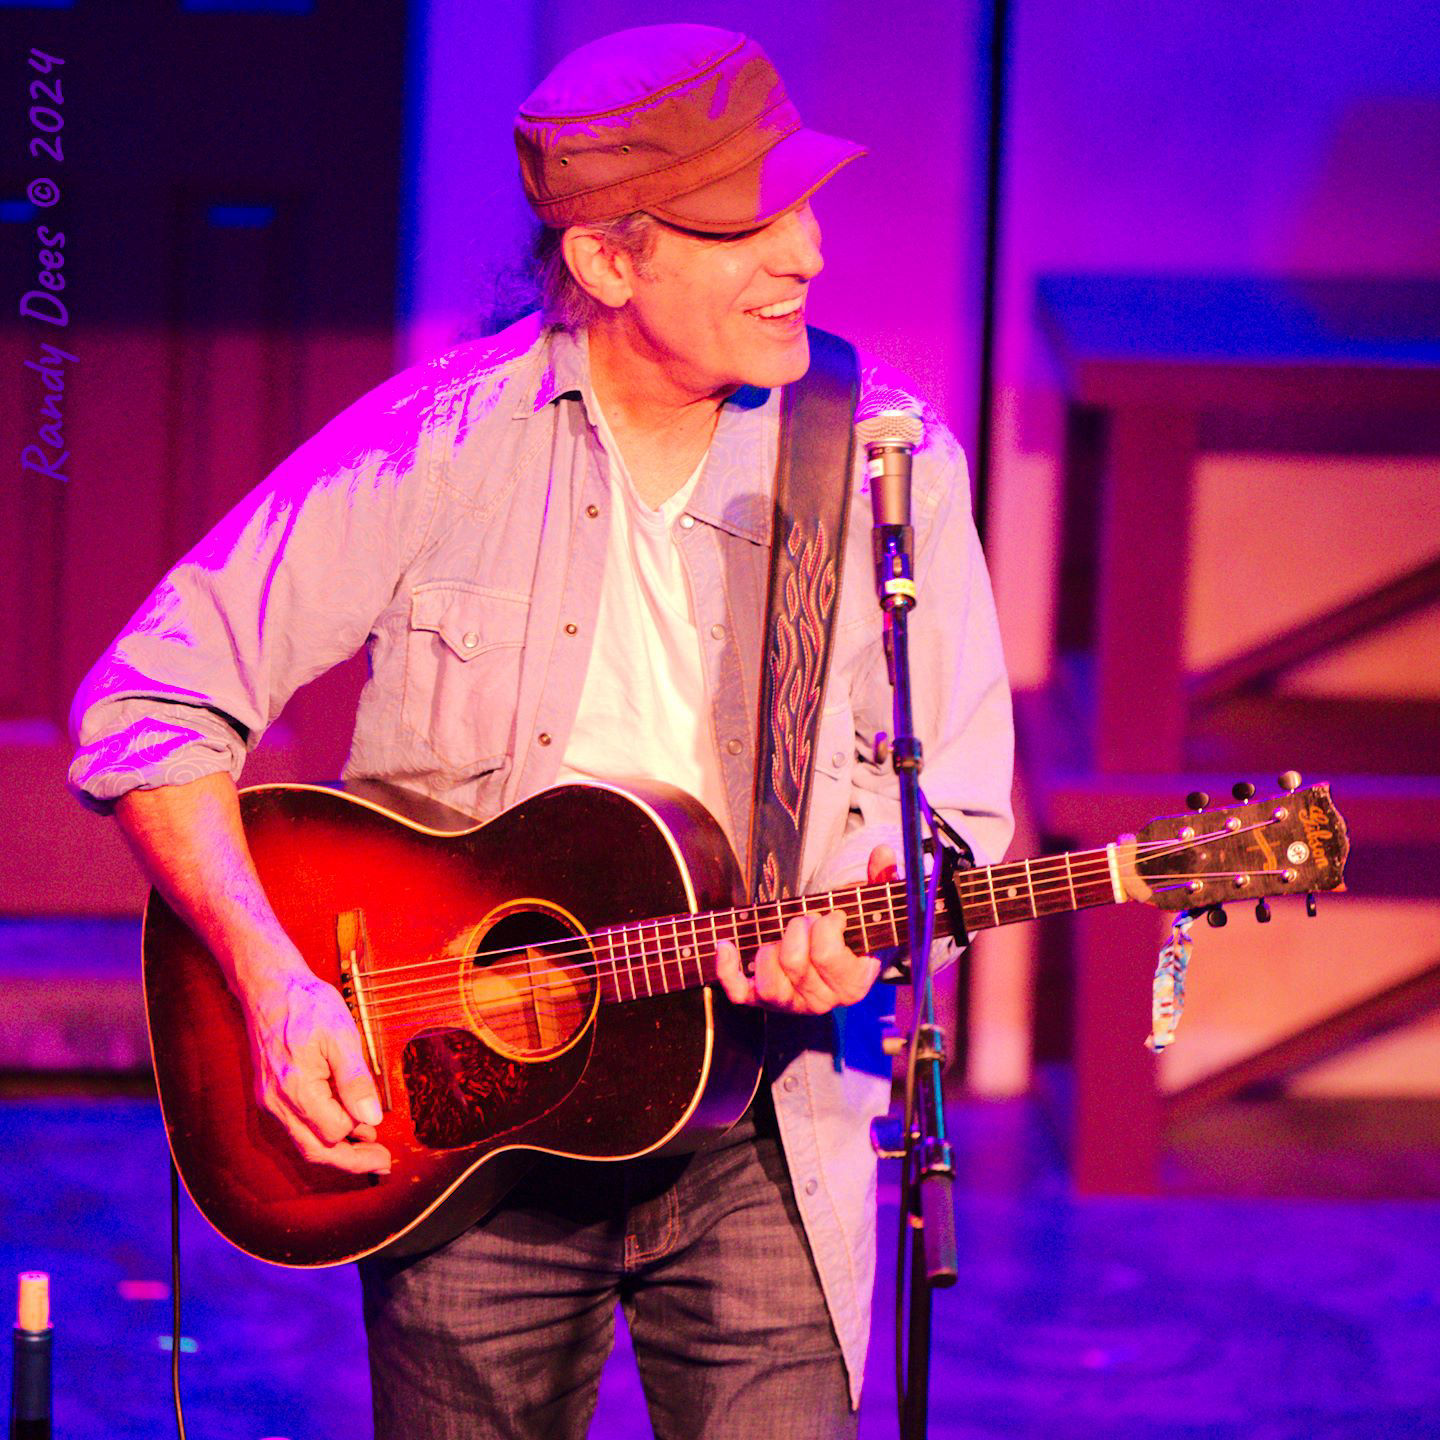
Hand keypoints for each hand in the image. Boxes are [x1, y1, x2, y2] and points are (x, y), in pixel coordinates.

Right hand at [240, 958, 391, 1175]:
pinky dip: (320, 1131)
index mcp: (297, 1088)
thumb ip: (355, 1079)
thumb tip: (371, 1119)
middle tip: (382, 1162)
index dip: (361, 1136)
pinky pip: (295, 1126)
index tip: (384, 1137)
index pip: (334, 1132)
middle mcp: (277, 1102)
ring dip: (336, 1149)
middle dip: (350, 1161)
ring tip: (368, 1145)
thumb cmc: (307, 1006)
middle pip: (315, 1150)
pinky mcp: (269, 1095)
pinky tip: (344, 1122)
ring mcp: (270, 1101)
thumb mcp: (342, 1035)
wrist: (270, 987)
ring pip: (303, 1142)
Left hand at [715, 846, 898, 1014]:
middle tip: (807, 921)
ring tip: (782, 934)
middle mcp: (821, 1002)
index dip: (826, 924)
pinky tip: (726, 945)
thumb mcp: (871, 908)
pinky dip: (727, 969)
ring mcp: (790, 1004)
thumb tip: (882, 854)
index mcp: (852, 984)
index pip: (827, 952)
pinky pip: (739, 993)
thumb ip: (881, 881)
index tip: (833, 915)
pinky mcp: (762, 1001)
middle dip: (797, 928)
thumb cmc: (852, 932)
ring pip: (768, 982)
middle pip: (794, 962)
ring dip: (770, 948)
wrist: (837, 959)